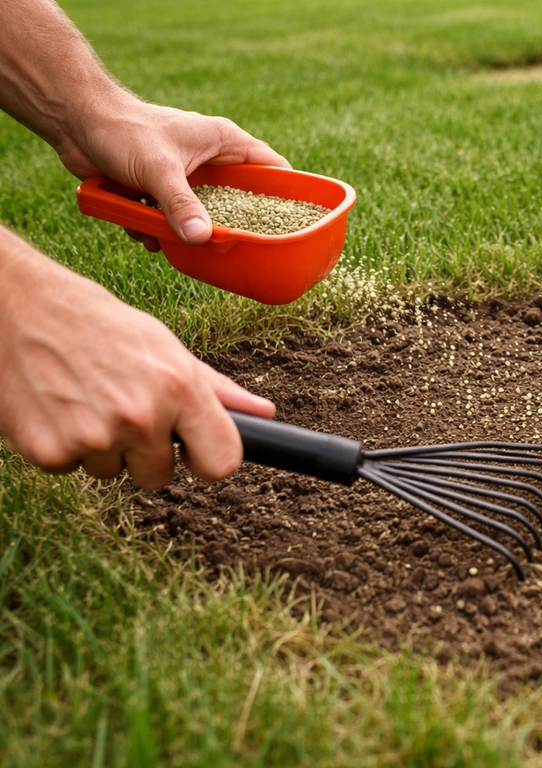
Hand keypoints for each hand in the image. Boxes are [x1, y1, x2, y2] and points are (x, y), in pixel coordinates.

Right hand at [0, 237, 275, 488]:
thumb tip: (265, 414)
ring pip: (113, 473)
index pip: (222, 463)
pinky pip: (71, 470)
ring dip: (103, 447)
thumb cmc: (101, 326)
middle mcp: (140, 416)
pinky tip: (58, 406)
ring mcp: (93, 438)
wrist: (19, 307)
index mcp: (180, 388)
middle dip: (146, 451)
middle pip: (161, 477)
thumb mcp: (166, 347)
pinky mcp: (48, 451)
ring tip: (87, 398)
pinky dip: (64, 446)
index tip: (194, 453)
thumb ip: (217, 389)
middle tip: (122, 406)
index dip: (208, 461)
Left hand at [59, 95, 290, 251]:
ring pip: (203, 215)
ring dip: (185, 232)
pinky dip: (157, 230)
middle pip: (240, 201)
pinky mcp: (162, 191)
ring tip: (169, 240)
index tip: (293, 224)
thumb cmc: (123, 129)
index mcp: (225, 143)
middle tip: (232, 248)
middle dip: (230, 226)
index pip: (273, 169)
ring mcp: (187, 177)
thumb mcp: (158, 169)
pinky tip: (140, 230)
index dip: (288, 195)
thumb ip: (181, 206)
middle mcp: (211, 160)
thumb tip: (204, 240)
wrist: (74, 120)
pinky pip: (172, 220)